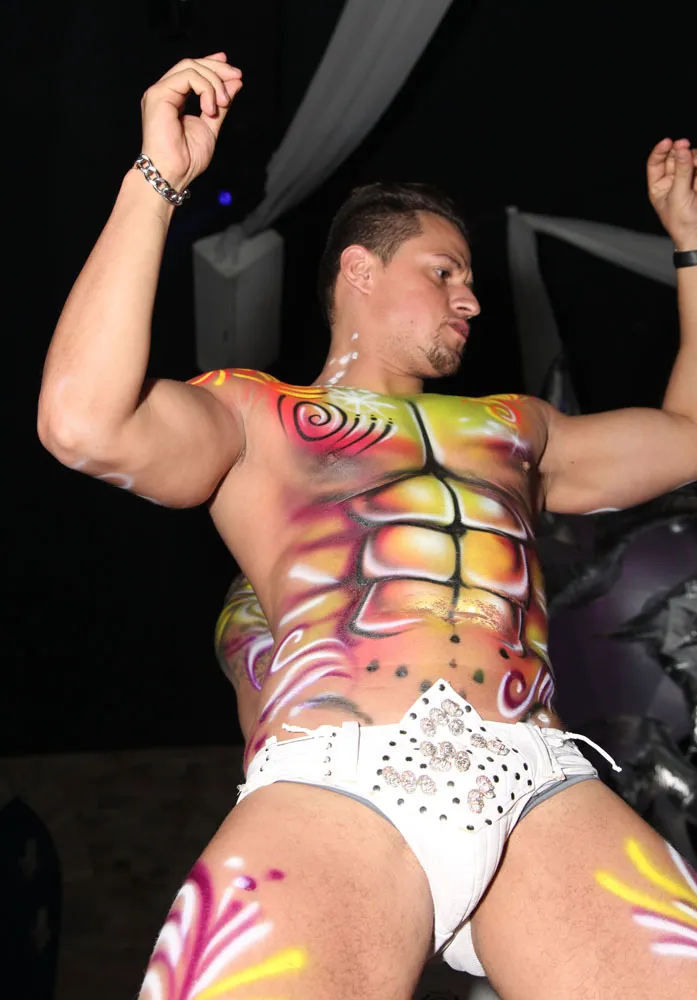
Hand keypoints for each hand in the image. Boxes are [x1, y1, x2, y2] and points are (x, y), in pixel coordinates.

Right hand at [140, 53, 242, 191]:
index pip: (192, 71)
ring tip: (223, 102)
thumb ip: (221, 104)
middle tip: (237, 77)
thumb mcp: (211, 126)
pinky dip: (205, 88)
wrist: (174, 173)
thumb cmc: (188, 159)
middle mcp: (164, 92)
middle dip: (218, 68)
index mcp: (174, 98)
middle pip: (192, 64)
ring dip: (214, 82)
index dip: (212, 64)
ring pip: (190, 67)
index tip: (233, 71)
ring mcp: (159, 92)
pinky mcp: (158, 94)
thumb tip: (236, 82)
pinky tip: (210, 108)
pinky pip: (188, 77)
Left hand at [647, 137, 696, 250]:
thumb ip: (682, 172)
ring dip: (693, 157)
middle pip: (675, 157)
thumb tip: (681, 149)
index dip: (660, 151)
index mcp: (658, 187)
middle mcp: (672, 181)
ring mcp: (687, 180)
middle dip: (681, 151)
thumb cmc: (681, 223)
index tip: (668, 141)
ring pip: (690, 159)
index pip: (655, 163)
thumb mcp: (678, 196)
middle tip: (685, 146)